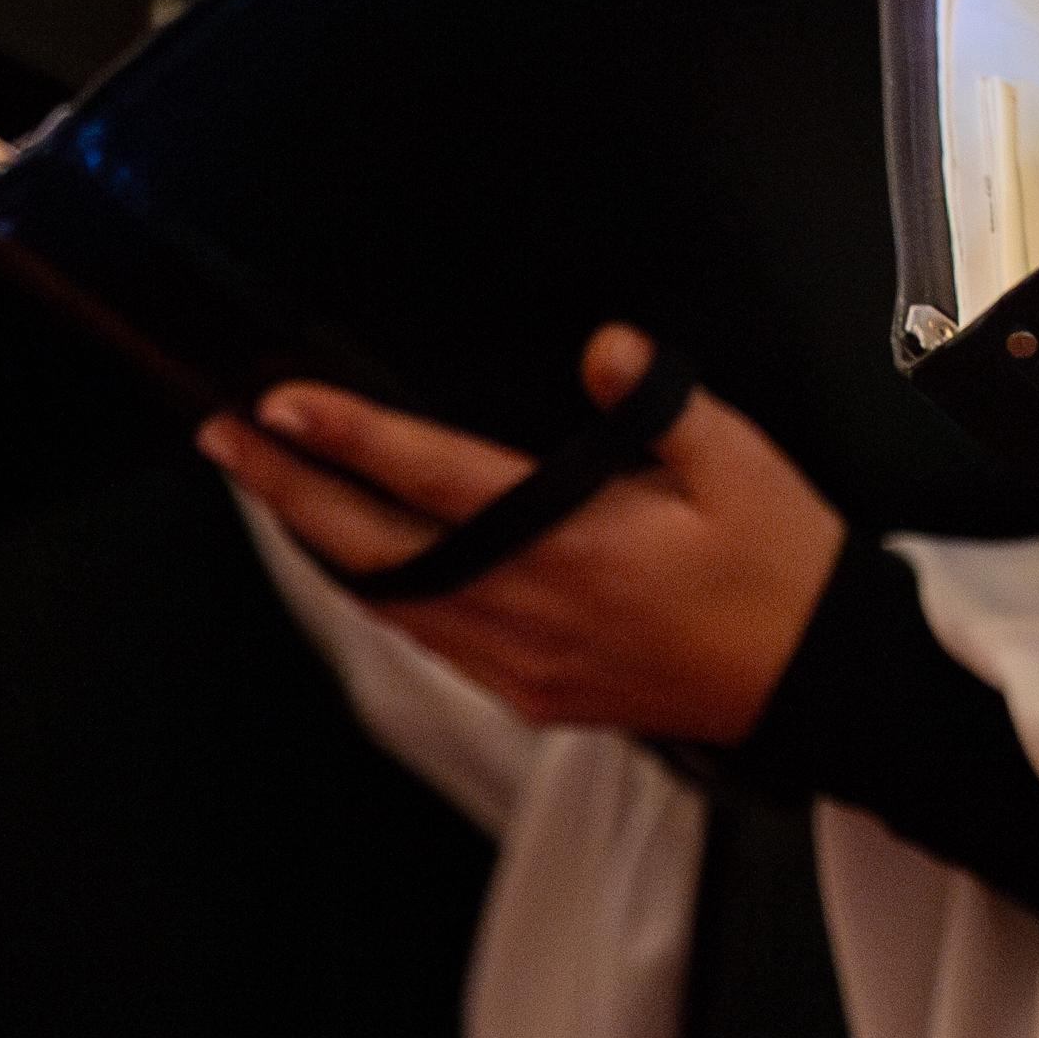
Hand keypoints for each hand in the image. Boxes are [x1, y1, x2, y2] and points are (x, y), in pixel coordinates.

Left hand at [202, 326, 844, 743]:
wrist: (814, 678)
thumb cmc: (782, 568)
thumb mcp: (744, 464)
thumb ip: (663, 402)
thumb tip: (602, 347)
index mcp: (578, 541)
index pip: (436, 481)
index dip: (351, 439)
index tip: (282, 404)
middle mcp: (531, 606)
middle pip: (375, 548)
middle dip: (288, 490)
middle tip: (225, 439)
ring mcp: (521, 659)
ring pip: (387, 601)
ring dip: (318, 542)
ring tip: (268, 487)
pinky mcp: (530, 690)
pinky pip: (427, 639)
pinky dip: (375, 592)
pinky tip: (358, 560)